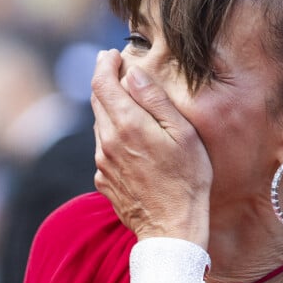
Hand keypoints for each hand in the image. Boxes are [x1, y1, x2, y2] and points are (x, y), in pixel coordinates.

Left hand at [91, 50, 211, 245]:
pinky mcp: (104, 181)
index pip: (102, 82)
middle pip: (96, 101)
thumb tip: (133, 74)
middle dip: (105, 82)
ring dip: (109, 110)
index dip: (105, 63)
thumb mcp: (182, 134)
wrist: (172, 228)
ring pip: (99, 125)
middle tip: (117, 71)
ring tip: (128, 106)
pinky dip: (112, 137)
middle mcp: (107, 142)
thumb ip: (155, 100)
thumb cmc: (187, 181)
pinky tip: (131, 144)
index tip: (112, 55)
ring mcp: (102, 163)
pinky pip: (103, 150)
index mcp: (126, 125)